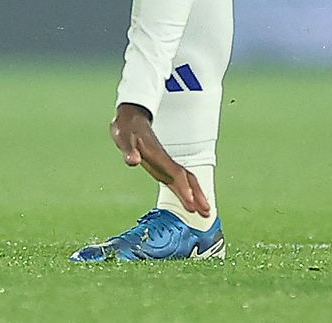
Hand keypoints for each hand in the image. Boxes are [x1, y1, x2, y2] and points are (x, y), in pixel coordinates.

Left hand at [109, 102, 209, 217]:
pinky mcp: (162, 166)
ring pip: (186, 180)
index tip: (190, 202)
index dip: (183, 188)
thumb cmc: (128, 129)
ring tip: (205, 211)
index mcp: (158, 156)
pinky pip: (180, 180)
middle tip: (207, 212)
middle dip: (197, 195)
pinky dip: (187, 191)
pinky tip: (190, 200)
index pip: (175, 174)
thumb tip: (134, 161)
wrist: (131, 119)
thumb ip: (129, 151)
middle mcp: (165, 161)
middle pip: (186, 179)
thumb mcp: (124, 138)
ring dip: (196, 195)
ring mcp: (165, 164)